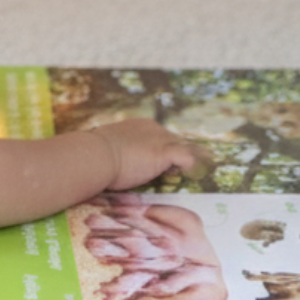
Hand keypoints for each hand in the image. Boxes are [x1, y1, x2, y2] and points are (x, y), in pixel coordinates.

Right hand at [89, 119, 209, 191]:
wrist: (96, 156)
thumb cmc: (95, 155)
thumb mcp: (107, 149)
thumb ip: (116, 152)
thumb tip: (109, 162)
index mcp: (138, 126)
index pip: (159, 137)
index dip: (165, 151)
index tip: (169, 163)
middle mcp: (152, 129)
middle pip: (174, 141)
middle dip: (180, 155)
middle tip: (191, 166)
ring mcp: (159, 139)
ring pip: (183, 148)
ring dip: (192, 159)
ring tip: (204, 167)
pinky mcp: (164, 152)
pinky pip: (186, 157)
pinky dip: (192, 165)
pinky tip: (196, 172)